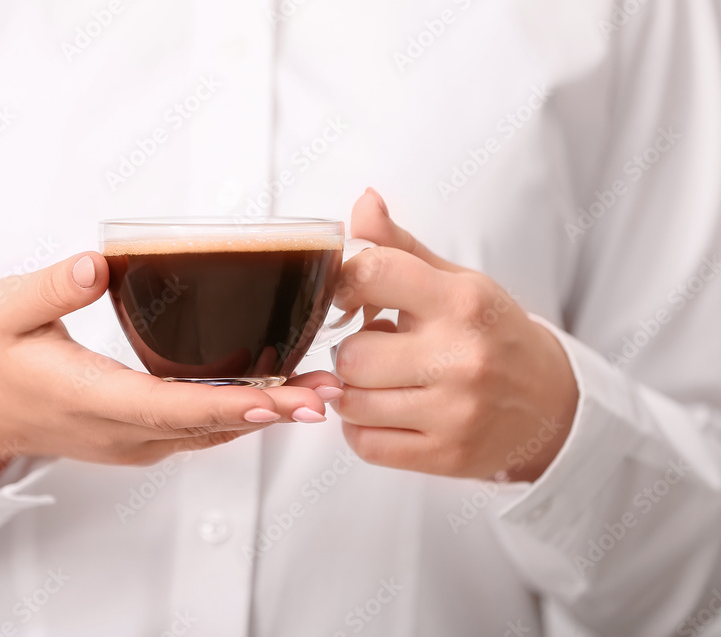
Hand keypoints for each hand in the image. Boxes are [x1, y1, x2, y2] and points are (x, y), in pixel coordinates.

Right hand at [0, 251, 339, 480]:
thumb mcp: (6, 310)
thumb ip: (49, 289)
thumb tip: (95, 265)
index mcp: (90, 398)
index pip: (167, 407)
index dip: (225, 406)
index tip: (277, 400)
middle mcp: (120, 431)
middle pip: (204, 426)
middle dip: (270, 412)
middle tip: (326, 395)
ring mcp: (133, 442)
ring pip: (208, 434)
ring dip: (265, 417)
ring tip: (319, 394)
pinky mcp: (140, 440)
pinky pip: (198, 433)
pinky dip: (240, 417)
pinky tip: (276, 398)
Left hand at [332, 189, 578, 480]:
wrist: (552, 405)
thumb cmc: (491, 334)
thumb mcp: (455, 282)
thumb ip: (398, 248)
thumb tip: (362, 201)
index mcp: (461, 301)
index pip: (371, 274)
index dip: (341, 286)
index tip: (346, 298)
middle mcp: (461, 356)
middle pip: (351, 354)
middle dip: (353, 351)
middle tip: (377, 349)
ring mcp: (455, 412)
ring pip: (351, 401)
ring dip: (355, 391)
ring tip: (385, 380)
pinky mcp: (446, 455)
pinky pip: (363, 443)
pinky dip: (363, 428)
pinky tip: (389, 411)